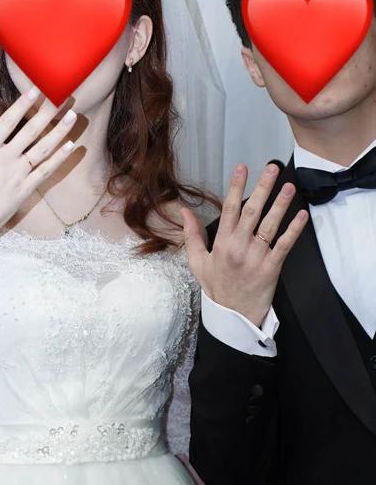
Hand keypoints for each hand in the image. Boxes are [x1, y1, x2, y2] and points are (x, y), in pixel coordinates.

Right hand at [0, 88, 78, 246]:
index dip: (23, 103)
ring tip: (73, 116)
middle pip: (31, 130)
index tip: (36, 89)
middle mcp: (4, 158)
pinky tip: (71, 146)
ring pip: (43, 148)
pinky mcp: (25, 190)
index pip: (8, 120)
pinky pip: (46, 171)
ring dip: (59, 131)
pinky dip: (59, 158)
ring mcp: (17, 174)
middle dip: (48, 112)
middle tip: (63, 96)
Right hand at [181, 163, 308, 327]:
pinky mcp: (271, 268)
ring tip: (289, 186)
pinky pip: (284, 245)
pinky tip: (302, 216)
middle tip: (272, 168)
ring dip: (280, 204)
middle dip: (263, 188)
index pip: (230, 208)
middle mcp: (238, 247)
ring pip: (269, 225)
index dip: (237, 186)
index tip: (243, 167)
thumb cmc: (217, 288)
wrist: (233, 317)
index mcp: (221, 243)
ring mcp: (256, 257)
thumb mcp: (197, 262)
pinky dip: (294, 230)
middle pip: (252, 211)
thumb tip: (184, 211)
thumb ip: (191, 235)